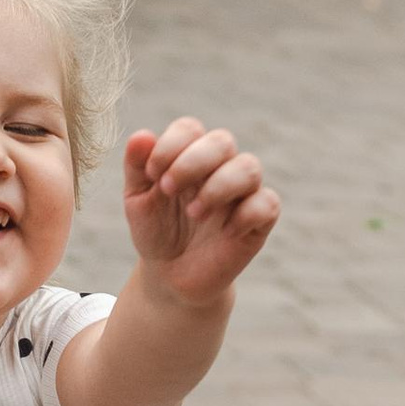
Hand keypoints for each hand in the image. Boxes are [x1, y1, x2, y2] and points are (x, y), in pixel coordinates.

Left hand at [123, 119, 278, 305]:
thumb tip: (142, 136)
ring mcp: (242, 193)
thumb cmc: (157, 230)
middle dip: (192, 163)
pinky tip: (225, 231)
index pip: (190, 129)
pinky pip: (268, 204)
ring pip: (249, 168)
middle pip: (222, 141)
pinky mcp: (259, 221)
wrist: (171, 276)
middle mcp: (220, 167)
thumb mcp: (138, 200)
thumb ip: (136, 166)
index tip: (151, 174)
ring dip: (218, 187)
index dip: (171, 145)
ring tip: (194, 213)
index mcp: (190, 154)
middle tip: (168, 190)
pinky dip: (246, 214)